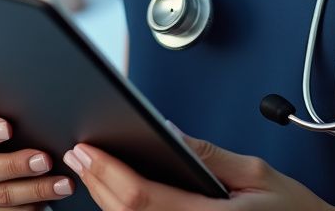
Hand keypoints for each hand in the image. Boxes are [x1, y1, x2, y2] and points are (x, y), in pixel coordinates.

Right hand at [0, 107, 76, 207]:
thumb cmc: (11, 134)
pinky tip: (52, 195)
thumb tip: (41, 107)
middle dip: (14, 165)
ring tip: (60, 182)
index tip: (7, 128)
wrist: (14, 165)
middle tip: (43, 159)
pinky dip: (32, 205)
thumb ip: (10, 113)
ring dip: (33, 189)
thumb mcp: (7, 120)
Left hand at [64, 129, 334, 210]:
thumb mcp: (256, 174)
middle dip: (98, 183)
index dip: (108, 174)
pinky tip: (118, 195)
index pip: (144, 199)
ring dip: (107, 201)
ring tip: (92, 170)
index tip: (87, 151)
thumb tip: (167, 133)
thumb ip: (209, 156)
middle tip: (78, 154)